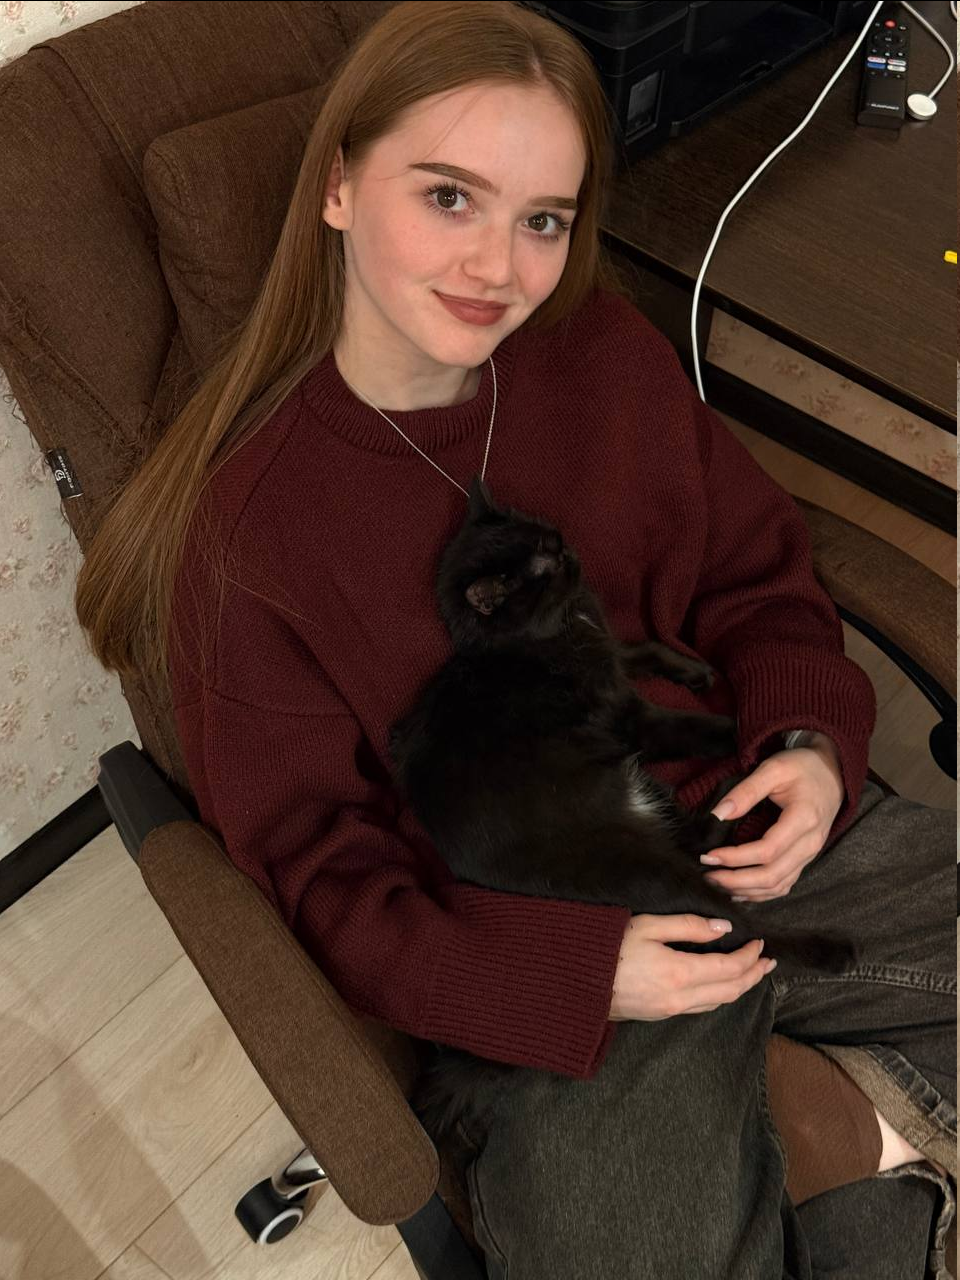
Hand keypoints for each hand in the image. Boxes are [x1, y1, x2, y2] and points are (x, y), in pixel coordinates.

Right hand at [608, 914, 775, 1020]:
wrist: (576, 983)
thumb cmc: (607, 948)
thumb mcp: (647, 926)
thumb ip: (687, 926)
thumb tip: (722, 927)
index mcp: (679, 973)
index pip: (729, 967)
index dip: (749, 956)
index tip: (759, 943)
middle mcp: (680, 998)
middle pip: (730, 990)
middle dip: (753, 975)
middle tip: (768, 962)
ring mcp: (669, 1010)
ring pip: (717, 1003)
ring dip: (739, 988)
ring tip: (751, 973)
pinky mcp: (659, 1015)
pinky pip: (700, 1008)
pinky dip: (719, 996)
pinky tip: (720, 986)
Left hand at [698, 734, 843, 901]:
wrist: (831, 772)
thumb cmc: (802, 767)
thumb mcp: (773, 768)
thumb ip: (746, 791)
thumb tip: (718, 815)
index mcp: (804, 819)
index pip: (767, 850)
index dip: (736, 858)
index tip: (709, 855)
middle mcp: (810, 843)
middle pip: (772, 876)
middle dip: (736, 880)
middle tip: (707, 875)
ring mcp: (809, 855)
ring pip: (777, 886)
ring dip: (746, 890)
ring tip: (716, 883)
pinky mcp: (804, 859)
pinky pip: (784, 885)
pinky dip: (760, 893)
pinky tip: (738, 891)